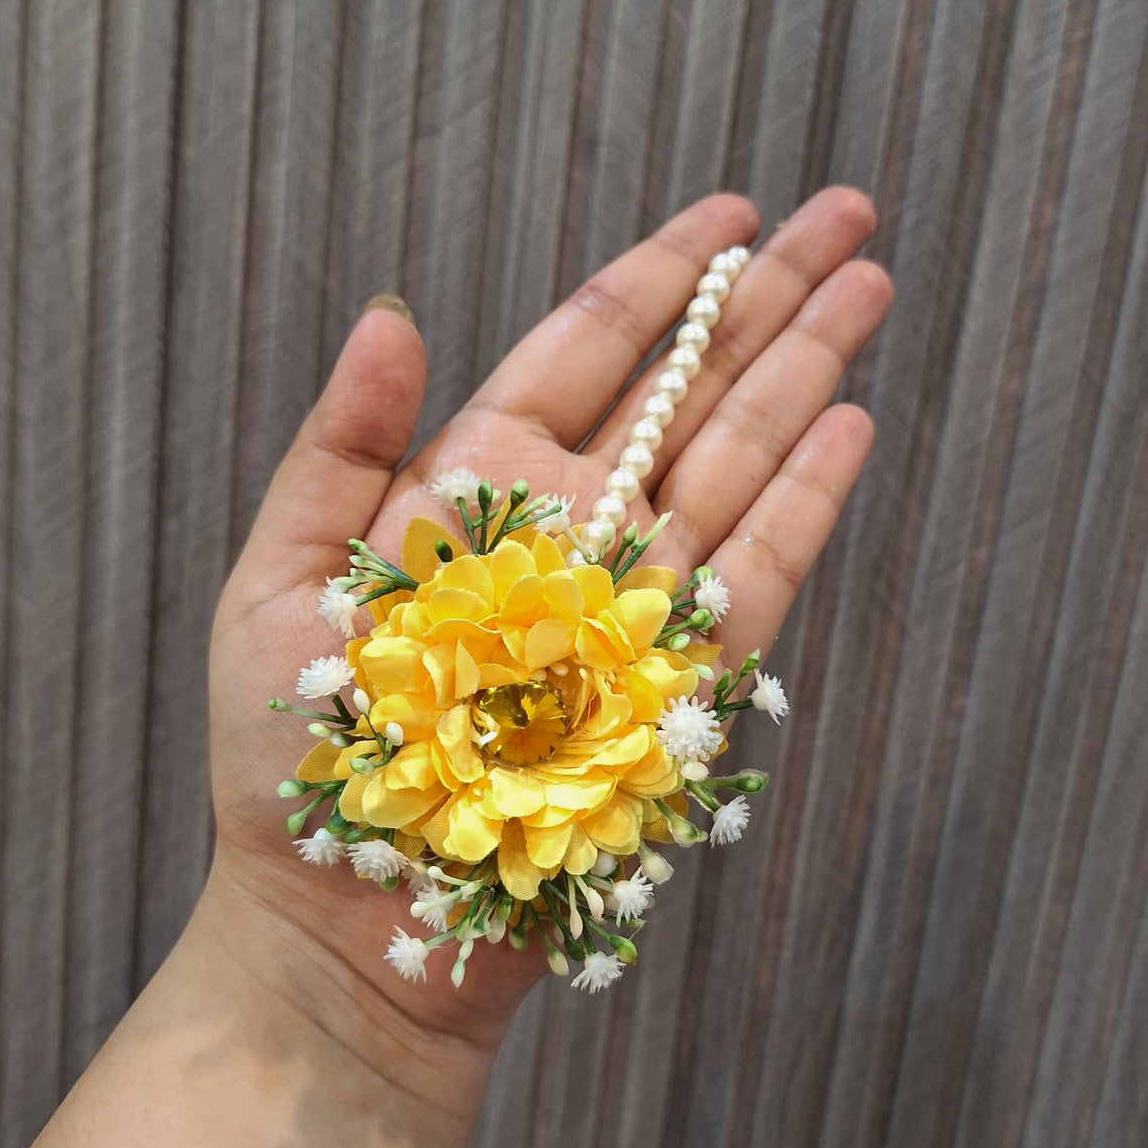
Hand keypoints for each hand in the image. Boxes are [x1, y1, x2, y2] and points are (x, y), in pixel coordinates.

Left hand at [203, 187, 891, 1112]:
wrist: (351, 931)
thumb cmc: (296, 769)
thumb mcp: (276, 590)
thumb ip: (337, 452)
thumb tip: (394, 315)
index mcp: (472, 490)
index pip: (583, 353)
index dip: (660, 281)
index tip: (735, 215)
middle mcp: (565, 537)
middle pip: (683, 394)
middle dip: (766, 305)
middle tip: (849, 217)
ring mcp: (628, 612)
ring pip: (733, 467)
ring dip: (804, 379)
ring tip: (872, 290)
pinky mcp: (674, 693)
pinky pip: (752, 580)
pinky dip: (804, 504)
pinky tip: (849, 424)